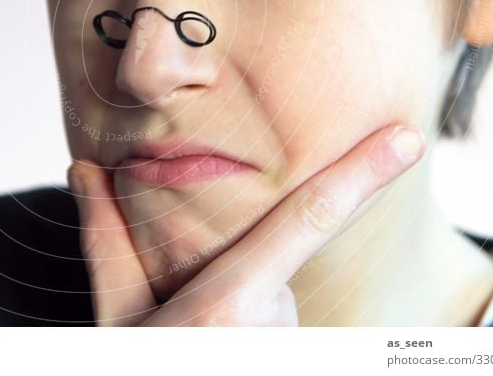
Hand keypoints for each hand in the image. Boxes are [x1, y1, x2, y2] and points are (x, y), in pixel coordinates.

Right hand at [67, 124, 424, 325]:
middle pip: (270, 264)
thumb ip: (107, 241)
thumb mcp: (118, 318)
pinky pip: (279, 325)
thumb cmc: (142, 367)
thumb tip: (84, 169)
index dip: (361, 174)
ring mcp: (289, 349)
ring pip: (274, 296)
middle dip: (236, 270)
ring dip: (242, 303)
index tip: (407, 140)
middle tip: (186, 312)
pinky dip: (250, 327)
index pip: (308, 221)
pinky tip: (217, 346)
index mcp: (228, 303)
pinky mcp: (296, 357)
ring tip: (198, 339)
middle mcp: (274, 326)